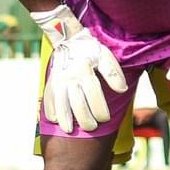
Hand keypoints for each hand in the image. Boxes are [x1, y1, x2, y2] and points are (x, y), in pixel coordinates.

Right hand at [35, 5, 126, 134]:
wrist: (68, 39)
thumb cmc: (90, 50)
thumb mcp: (105, 56)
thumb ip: (113, 73)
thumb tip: (122, 90)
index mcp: (85, 71)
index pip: (94, 96)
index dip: (101, 111)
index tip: (105, 119)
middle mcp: (70, 77)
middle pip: (78, 105)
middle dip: (86, 121)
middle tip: (92, 127)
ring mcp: (58, 82)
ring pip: (60, 105)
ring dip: (65, 120)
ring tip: (70, 130)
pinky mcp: (50, 83)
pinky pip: (48, 100)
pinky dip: (50, 112)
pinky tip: (56, 120)